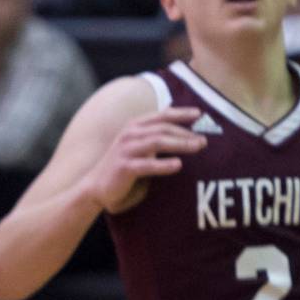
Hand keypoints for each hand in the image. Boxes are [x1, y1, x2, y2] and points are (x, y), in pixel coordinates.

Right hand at [85, 106, 206, 213]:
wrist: (95, 187)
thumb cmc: (124, 165)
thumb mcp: (139, 146)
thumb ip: (156, 137)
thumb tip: (185, 133)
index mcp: (135, 125)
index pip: (162, 115)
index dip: (181, 113)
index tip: (199, 113)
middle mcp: (130, 133)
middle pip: (164, 128)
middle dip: (186, 132)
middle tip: (204, 140)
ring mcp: (126, 149)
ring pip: (158, 141)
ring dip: (180, 144)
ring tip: (197, 148)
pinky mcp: (124, 167)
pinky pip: (147, 164)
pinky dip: (163, 164)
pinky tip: (178, 165)